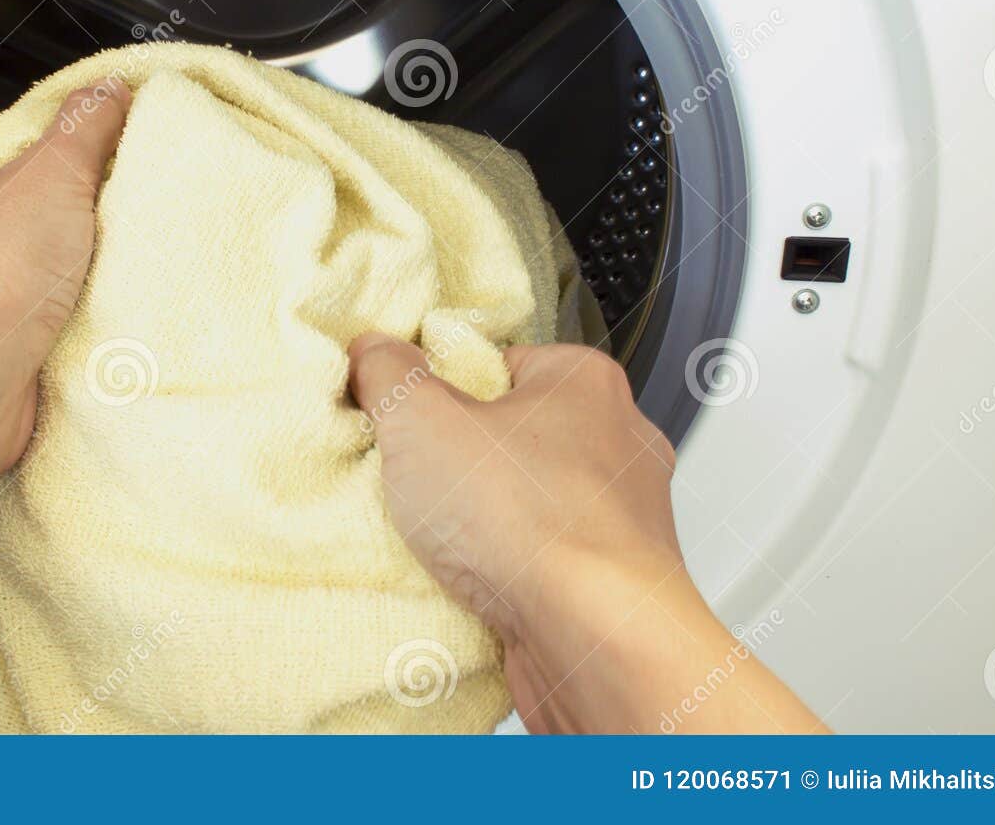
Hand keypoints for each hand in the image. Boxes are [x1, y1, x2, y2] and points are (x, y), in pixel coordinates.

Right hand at [348, 336, 818, 732]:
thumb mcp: (424, 421)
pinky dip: (505, 576)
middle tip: (413, 484)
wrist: (598, 642)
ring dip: (478, 527)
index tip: (403, 417)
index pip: (495, 364)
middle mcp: (617, 442)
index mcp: (584, 381)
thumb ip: (390, 374)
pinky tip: (469, 589)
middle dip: (456, 464)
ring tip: (437, 545)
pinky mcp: (613, 582)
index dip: (439, 390)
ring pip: (525, 506)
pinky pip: (541, 564)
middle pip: (508, 437)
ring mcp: (621, 517)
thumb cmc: (533, 523)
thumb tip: (373, 353)